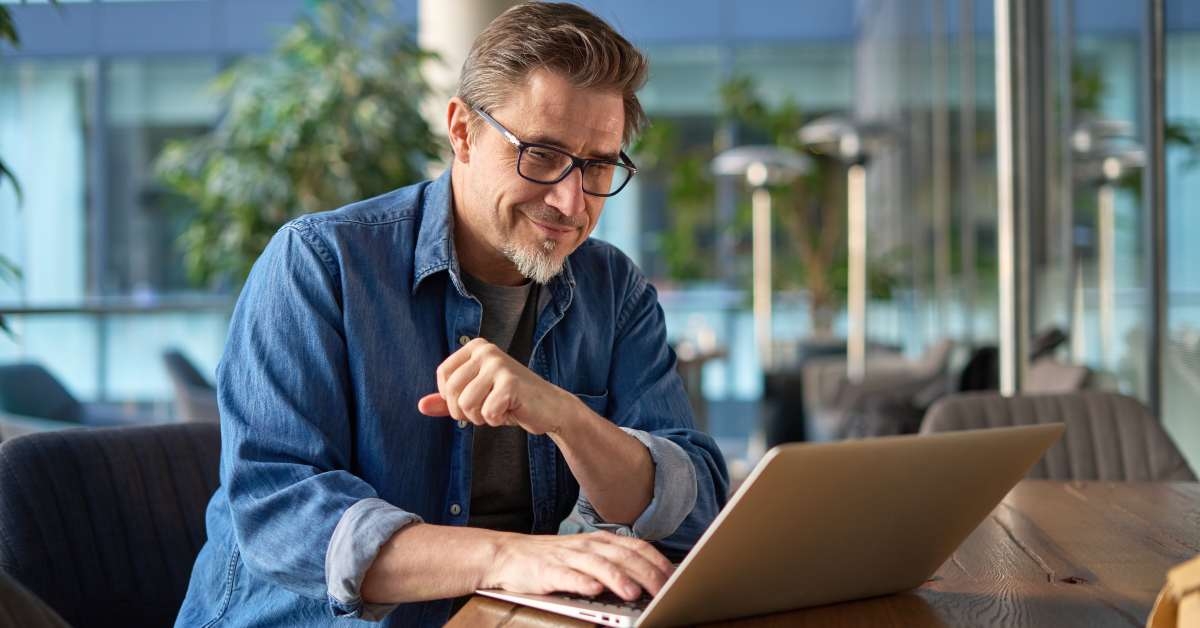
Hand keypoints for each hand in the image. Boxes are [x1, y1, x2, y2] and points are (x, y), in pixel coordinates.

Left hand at [417, 338, 574, 434]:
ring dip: (482, 417)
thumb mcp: (475, 397)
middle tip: (487, 409)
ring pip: (467, 404)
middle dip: (465, 412)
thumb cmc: (510, 401)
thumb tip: (420, 405)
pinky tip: (511, 411)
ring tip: (499, 408)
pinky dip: (497, 420)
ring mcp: (499, 364)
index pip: (443, 376)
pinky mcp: (511, 383)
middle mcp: (486, 350)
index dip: (451, 398)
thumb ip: (447, 401)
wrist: (549, 408)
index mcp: (476, 347)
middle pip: (452, 392)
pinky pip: (487, 413)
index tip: (472, 400)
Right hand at [482, 531, 673, 600]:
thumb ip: (613, 563)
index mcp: (600, 541)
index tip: (675, 577)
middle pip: (623, 557)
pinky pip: (568, 576)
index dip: (658, 561)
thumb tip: (646, 578)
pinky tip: (594, 590)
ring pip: (599, 565)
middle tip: (664, 590)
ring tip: (633, 593)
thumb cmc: (552, 559)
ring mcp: (567, 557)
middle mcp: (588, 546)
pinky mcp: (548, 571)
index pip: (636, 547)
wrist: (508, 554)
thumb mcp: (586, 555)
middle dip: (646, 574)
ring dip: (618, 579)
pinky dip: (582, 582)